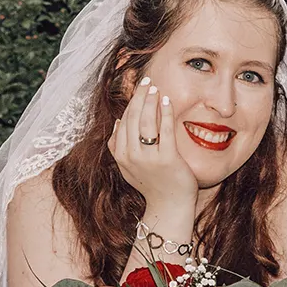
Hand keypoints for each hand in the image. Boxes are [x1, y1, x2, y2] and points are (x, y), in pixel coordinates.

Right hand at [108, 75, 199, 213]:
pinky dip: (166, 113)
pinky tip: (168, 101)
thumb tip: (117, 122)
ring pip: (146, 122)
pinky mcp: (167, 160)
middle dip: (139, 96)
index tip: (139, 88)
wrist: (169, 206)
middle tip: (147, 81)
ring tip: (156, 88)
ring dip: (150, 101)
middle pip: (133, 118)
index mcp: (121, 155)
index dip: (131, 102)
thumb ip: (119, 147)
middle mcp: (131, 156)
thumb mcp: (129, 167)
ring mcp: (149, 159)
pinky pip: (165, 131)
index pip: (124, 121)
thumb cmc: (152, 184)